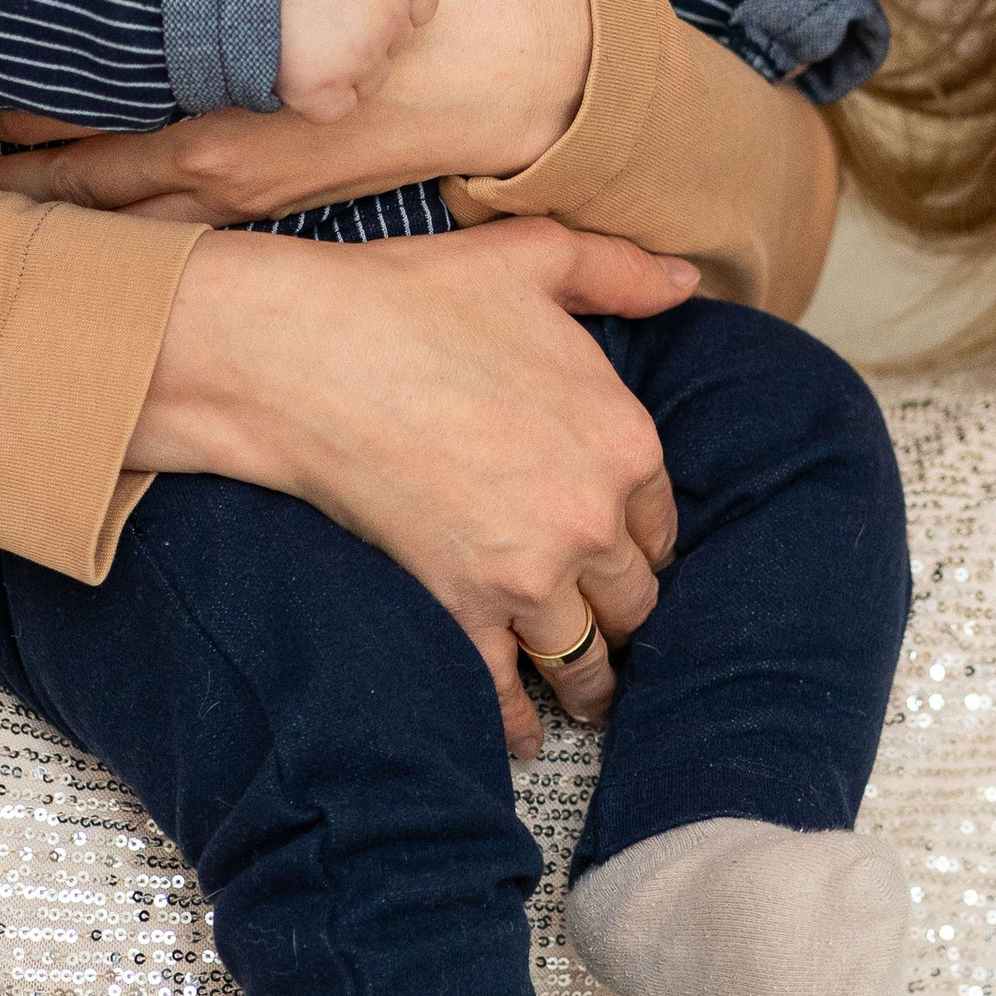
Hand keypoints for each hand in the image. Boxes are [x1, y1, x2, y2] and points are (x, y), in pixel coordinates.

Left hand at [0, 0, 591, 217]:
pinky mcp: (276, 206)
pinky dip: (109, 226)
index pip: (66, 110)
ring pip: (113, 219)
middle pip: (68, 186)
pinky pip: (168, 231)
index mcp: (211, 86)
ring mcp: (244, 194)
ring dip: (40, 210)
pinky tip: (73, 221)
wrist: (524, 65)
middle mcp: (213, 158)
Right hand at [131, 218, 690, 758]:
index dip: (642, 538)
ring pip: (587, 660)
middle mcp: (592, 519)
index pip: (661, 520)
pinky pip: (508, 695)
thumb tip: (687, 280)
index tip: (628, 557)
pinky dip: (517, 725)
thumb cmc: (414, 297)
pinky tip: (524, 737)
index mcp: (624, 438)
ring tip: (589, 701)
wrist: (308, 356)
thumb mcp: (534, 257)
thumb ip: (622, 271)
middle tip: (612, 632)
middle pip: (635, 598)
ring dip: (591, 684)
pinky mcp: (462, 615)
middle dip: (624, 614)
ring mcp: (529, 577)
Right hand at [274, 0, 439, 123]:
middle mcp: (388, 19)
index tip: (355, 1)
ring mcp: (357, 58)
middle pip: (393, 44)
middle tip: (321, 16)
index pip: (421, 6)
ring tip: (302, 41)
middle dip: (366, 34)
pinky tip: (294, 71)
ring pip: (370, 80)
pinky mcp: (319, 89)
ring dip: (344, 68)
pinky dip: (317, 98)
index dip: (389, 5)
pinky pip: (335, 109)